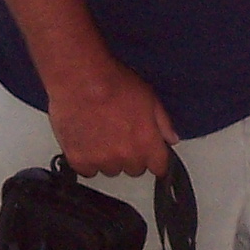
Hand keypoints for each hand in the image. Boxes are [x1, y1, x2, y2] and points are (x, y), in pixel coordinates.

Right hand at [45, 56, 177, 178]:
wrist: (80, 79)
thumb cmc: (112, 82)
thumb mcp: (149, 97)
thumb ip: (163, 123)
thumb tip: (170, 139)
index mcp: (146, 142)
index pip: (159, 167)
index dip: (156, 160)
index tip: (151, 156)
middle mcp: (125, 156)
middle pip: (134, 169)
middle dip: (131, 155)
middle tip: (121, 134)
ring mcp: (101, 160)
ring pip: (110, 170)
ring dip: (108, 158)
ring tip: (102, 134)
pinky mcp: (78, 160)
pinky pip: (86, 170)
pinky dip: (86, 160)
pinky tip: (86, 140)